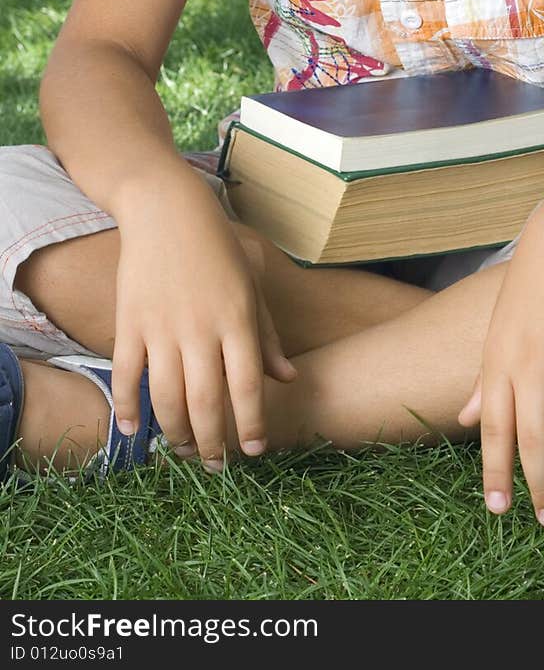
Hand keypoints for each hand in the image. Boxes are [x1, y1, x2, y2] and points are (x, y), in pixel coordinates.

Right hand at [111, 178, 295, 467]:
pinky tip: (134, 431)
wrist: (168, 210)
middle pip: (205, 403)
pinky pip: (126, 376)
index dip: (250, 425)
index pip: (247, 387)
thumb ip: (266, 335)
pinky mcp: (130, 322)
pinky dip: (128, 408)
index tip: (252, 452)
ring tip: (184, 450)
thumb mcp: (251, 286)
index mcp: (237, 319)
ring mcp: (162, 327)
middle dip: (212, 443)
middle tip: (216, 466)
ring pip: (166, 398)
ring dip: (175, 433)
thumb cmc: (218, 248)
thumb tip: (286, 380)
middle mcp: (201, 328)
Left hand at [457, 193, 543, 525]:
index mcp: (500, 363)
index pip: (494, 430)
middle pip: (534, 439)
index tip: (499, 509)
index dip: (495, 472)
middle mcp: (530, 364)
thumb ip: (486, 380)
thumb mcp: (497, 331)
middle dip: (542, 486)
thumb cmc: (529, 287)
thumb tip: (465, 420)